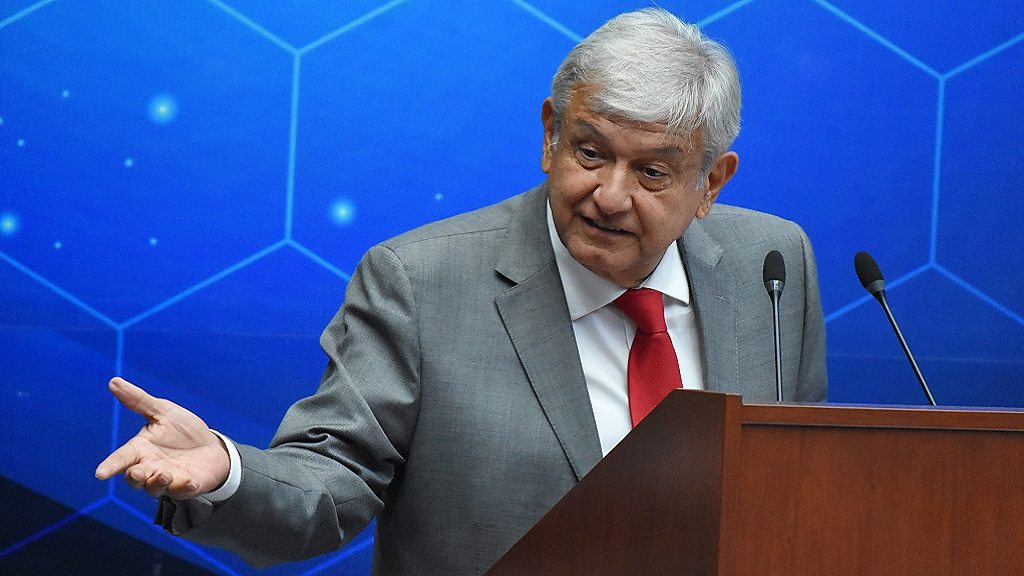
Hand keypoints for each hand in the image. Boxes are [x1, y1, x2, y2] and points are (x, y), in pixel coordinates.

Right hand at [95, 377, 230, 498]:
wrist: (212, 447)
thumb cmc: (183, 430)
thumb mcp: (163, 411)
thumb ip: (139, 401)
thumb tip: (113, 381)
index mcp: (141, 449)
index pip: (121, 458)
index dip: (110, 465)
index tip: (100, 473)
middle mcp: (150, 468)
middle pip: (134, 479)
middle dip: (134, 477)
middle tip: (137, 472)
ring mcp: (167, 480)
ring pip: (153, 489)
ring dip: (158, 483)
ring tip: (167, 474)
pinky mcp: (186, 487)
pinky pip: (182, 491)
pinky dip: (184, 487)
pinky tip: (191, 480)